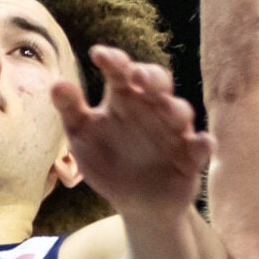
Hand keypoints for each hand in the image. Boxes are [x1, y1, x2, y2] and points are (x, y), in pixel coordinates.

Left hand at [54, 45, 213, 221]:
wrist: (135, 203)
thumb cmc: (108, 160)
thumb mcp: (82, 136)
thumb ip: (71, 110)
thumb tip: (56, 84)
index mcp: (124, 99)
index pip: (120, 72)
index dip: (113, 61)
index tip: (98, 55)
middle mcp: (152, 109)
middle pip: (157, 83)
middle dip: (150, 77)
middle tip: (137, 75)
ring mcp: (174, 131)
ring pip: (180, 111)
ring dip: (175, 108)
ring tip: (167, 107)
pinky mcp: (190, 157)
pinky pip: (201, 146)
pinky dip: (202, 143)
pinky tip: (200, 142)